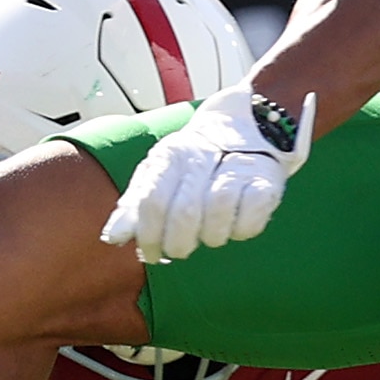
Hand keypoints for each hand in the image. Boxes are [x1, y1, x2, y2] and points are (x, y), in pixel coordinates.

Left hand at [102, 82, 313, 263]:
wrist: (249, 125)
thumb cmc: (197, 161)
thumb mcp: (160, 175)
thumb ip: (134, 206)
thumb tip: (112, 237)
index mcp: (171, 155)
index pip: (151, 202)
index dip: (148, 236)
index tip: (149, 254)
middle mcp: (202, 157)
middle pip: (185, 214)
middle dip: (178, 244)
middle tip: (178, 250)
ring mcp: (237, 169)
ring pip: (218, 216)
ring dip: (210, 236)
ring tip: (208, 232)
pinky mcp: (267, 181)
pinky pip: (249, 222)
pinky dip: (239, 231)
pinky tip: (234, 223)